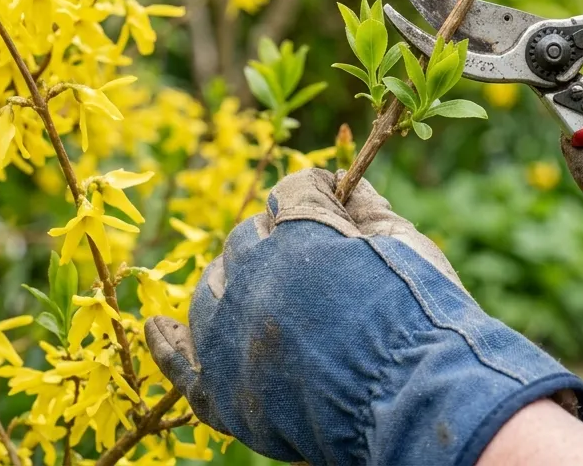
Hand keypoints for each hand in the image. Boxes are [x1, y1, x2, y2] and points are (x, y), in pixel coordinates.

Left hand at [145, 168, 582, 465]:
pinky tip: (158, 327)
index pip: (290, 194)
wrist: (424, 401)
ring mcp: (233, 338)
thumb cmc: (424, 317)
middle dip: (279, 242)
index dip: (317, 199)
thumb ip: (365, 206)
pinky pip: (182, 366)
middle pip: (246, 241)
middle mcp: (255, 279)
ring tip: (271, 296)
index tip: (336, 208)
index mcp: (298, 235)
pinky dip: (167, 345)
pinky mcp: (228, 393)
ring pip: (212, 290)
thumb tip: (340, 181)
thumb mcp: (404, 243)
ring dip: (235, 282)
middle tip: (320, 266)